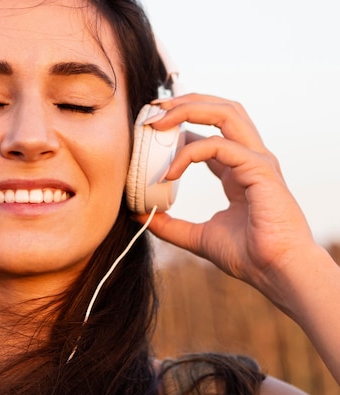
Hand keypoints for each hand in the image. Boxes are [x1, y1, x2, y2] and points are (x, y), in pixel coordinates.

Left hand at [139, 94, 316, 303]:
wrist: (276, 273)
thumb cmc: (247, 256)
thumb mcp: (196, 237)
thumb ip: (169, 225)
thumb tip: (138, 215)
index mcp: (238, 170)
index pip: (209, 133)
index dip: (180, 126)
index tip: (148, 132)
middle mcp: (250, 158)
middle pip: (220, 109)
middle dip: (185, 102)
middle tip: (152, 111)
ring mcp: (257, 160)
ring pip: (226, 113)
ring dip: (189, 109)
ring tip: (158, 121)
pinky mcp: (260, 169)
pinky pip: (220, 146)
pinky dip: (190, 153)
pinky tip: (169, 172)